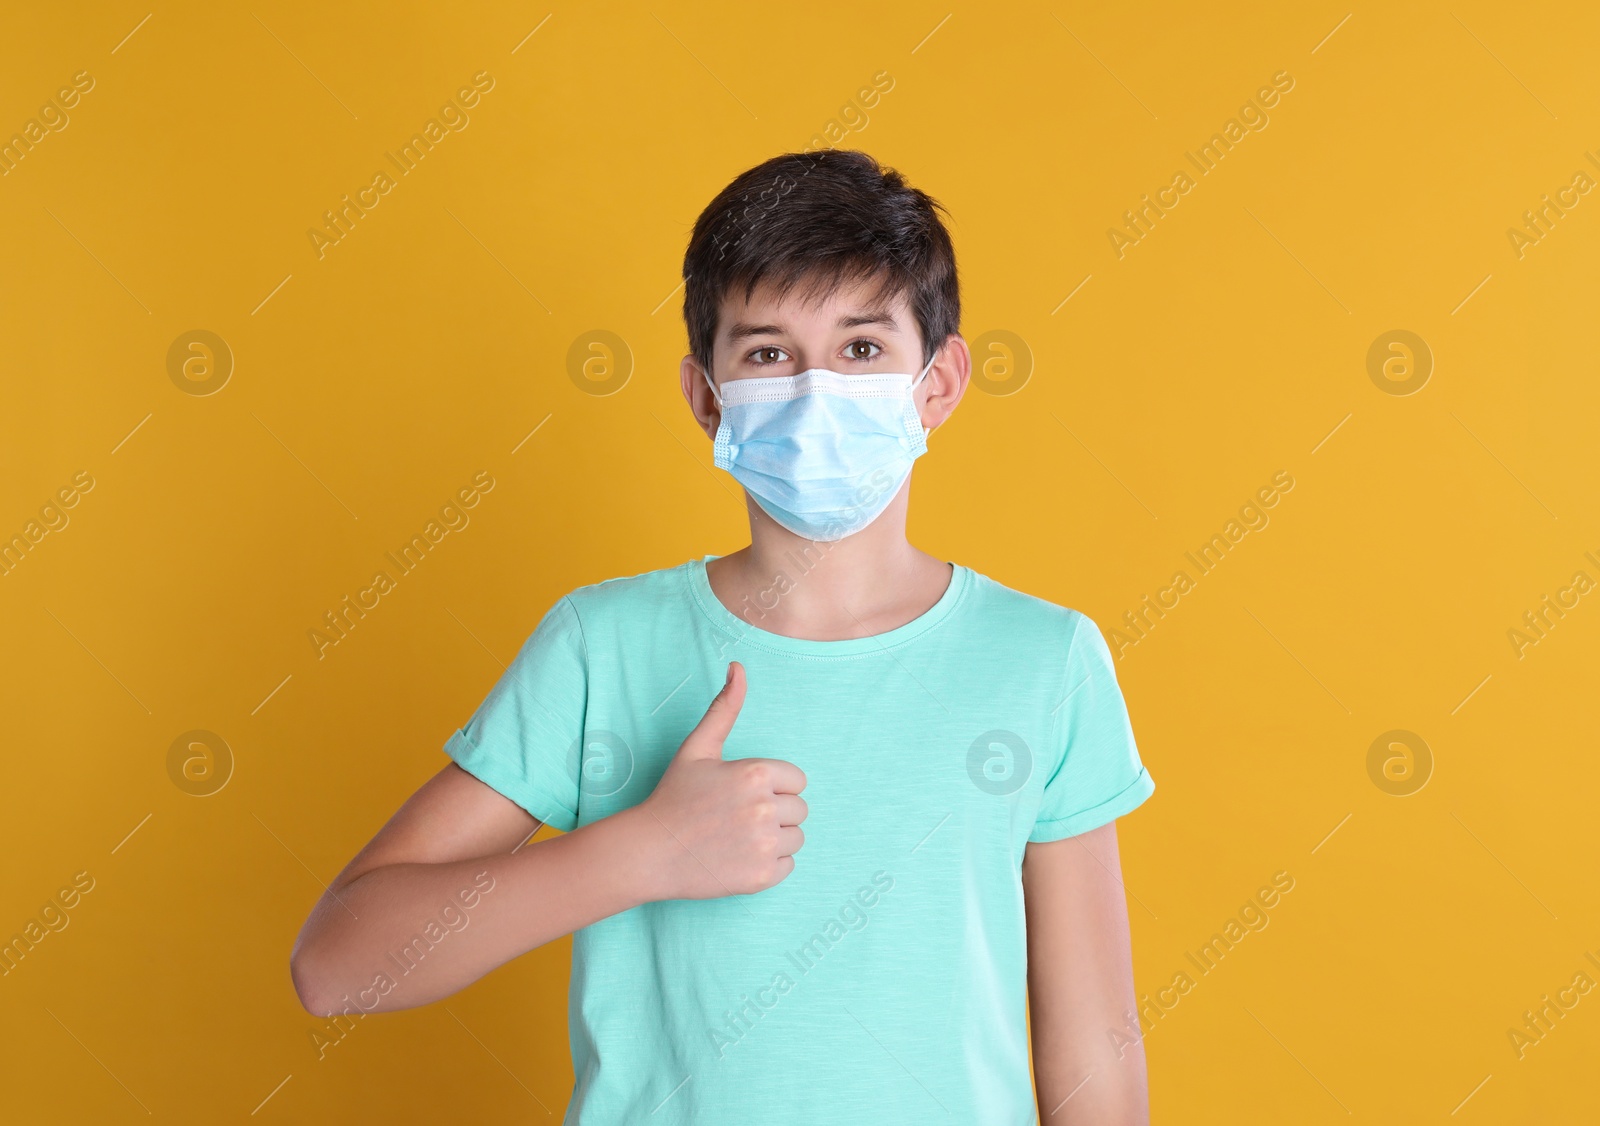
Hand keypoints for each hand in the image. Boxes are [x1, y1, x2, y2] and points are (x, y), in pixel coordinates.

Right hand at [634, 661, 806, 898]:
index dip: (772, 786)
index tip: (743, 794)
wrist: (650, 852)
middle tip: (737, 817)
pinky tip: (739, 856)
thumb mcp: (698, 748)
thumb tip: (738, 667)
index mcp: (756, 774)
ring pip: (796, 838)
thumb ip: (724, 708)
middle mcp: (765, 808)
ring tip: (738, 836)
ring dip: (775, 838)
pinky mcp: (762, 876)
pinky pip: (789, 865)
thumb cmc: (674, 797)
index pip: (796, 780)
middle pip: (800, 810)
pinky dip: (769, 864)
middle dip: (775, 812)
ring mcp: (764, 845)